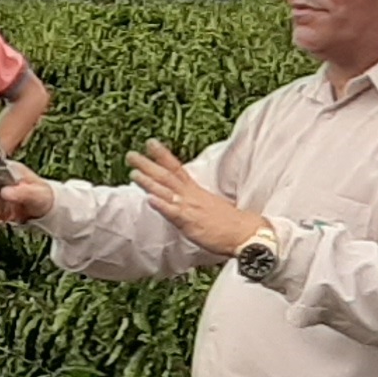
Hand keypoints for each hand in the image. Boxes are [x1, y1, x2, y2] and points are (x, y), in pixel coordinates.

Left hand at [131, 140, 266, 256]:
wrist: (246, 234)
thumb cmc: (228, 222)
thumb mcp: (209, 204)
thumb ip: (193, 198)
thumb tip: (180, 196)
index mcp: (195, 190)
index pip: (176, 168)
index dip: (162, 155)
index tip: (150, 142)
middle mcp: (190, 196)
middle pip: (166, 176)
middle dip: (147, 165)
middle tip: (130, 155)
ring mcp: (189, 207)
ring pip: (166, 192)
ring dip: (149, 182)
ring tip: (133, 173)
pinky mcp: (190, 222)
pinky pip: (173, 213)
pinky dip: (161, 205)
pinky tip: (149, 199)